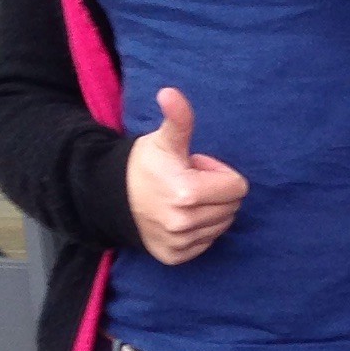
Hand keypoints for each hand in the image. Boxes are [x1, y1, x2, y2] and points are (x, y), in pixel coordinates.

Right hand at [126, 86, 247, 264]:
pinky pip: (207, 242)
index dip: (218, 173)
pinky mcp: (175, 256)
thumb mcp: (164, 140)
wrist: (112, 196)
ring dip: (209, 210)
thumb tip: (170, 93)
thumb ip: (178, 119)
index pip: (237, 186)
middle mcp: (184, 223)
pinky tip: (178, 216)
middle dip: (215, 191)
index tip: (195, 167)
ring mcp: (180, 243)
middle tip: (188, 182)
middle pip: (232, 207)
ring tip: (182, 198)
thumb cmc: (146, 164)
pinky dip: (199, 229)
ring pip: (222, 225)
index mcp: (187, 193)